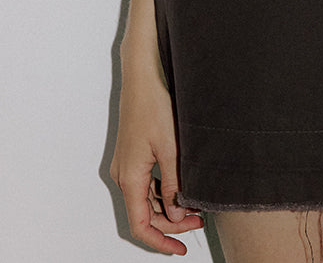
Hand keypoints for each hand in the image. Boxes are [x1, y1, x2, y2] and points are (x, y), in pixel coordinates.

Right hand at [110, 60, 204, 253]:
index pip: (140, 224)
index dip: (160, 241)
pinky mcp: (133, 154)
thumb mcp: (171, 149)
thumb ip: (173, 185)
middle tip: (199, 221)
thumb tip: (175, 214)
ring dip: (168, 207)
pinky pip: (146, 183)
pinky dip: (163, 191)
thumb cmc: (154, 105)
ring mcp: (127, 164)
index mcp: (130, 177)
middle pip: (144, 214)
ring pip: (146, 199)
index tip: (180, 248)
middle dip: (170, 223)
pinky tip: (182, 187)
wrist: (142, 76)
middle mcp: (123, 174)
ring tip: (195, 205)